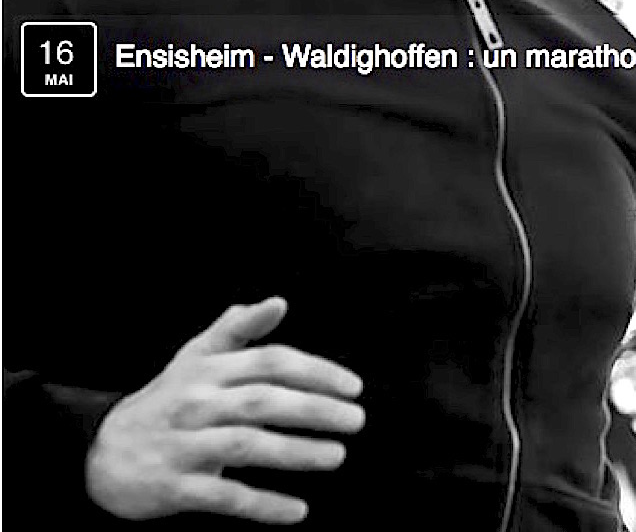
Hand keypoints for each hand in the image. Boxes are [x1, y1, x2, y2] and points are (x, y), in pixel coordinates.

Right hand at [85, 297, 363, 522]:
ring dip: (295, 451)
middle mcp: (198, 402)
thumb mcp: (197, 356)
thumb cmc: (166, 397)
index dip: (316, 371)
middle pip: (264, 400)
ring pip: (247, 445)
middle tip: (357, 420)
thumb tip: (279, 302)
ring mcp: (185, 445)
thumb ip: (238, 327)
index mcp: (209, 369)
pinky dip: (262, 504)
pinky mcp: (175, 488)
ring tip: (337, 456)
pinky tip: (298, 510)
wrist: (101, 450)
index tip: (353, 387)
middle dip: (315, 409)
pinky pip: (224, 496)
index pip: (271, 361)